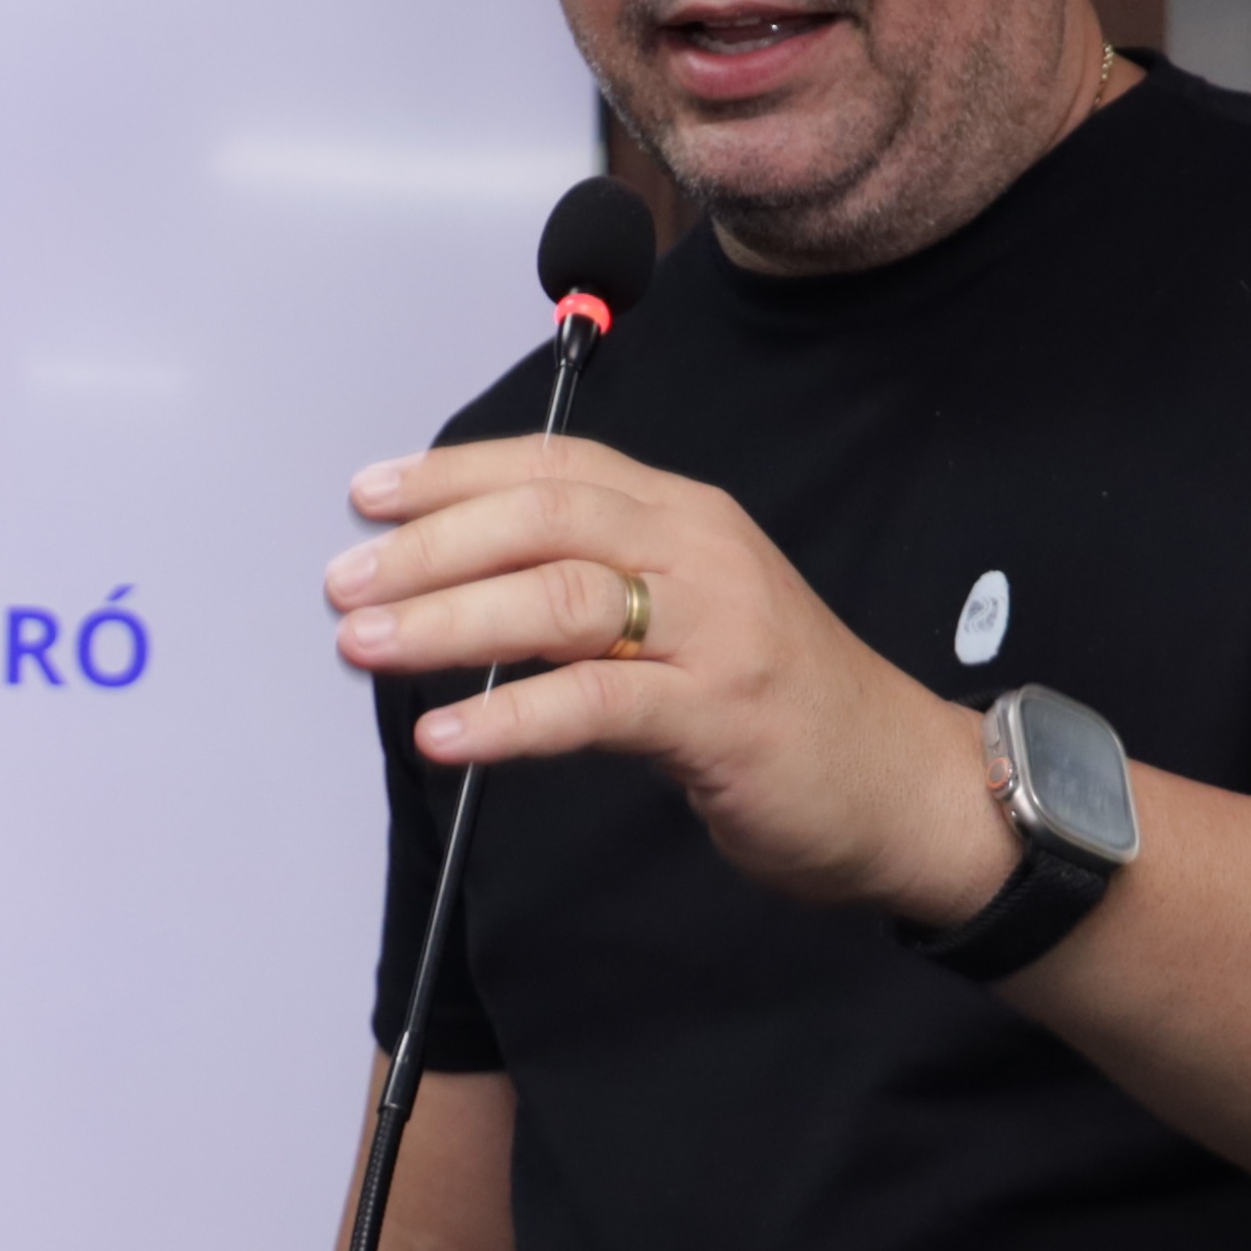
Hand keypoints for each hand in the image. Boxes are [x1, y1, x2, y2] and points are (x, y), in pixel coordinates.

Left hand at [326, 436, 1018, 922]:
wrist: (904, 785)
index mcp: (685, 515)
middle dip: (428, 545)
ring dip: (447, 618)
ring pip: (558, 595)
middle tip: (345, 581)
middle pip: (542, 517)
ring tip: (367, 645)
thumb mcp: (688, 615)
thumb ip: (595, 590)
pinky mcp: (720, 712)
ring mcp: (715, 627)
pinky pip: (593, 701)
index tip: (369, 496)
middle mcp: (699, 550)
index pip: (553, 465)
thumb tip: (460, 590)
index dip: (453, 475)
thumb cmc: (782, 704)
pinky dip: (507, 715)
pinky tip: (446, 733)